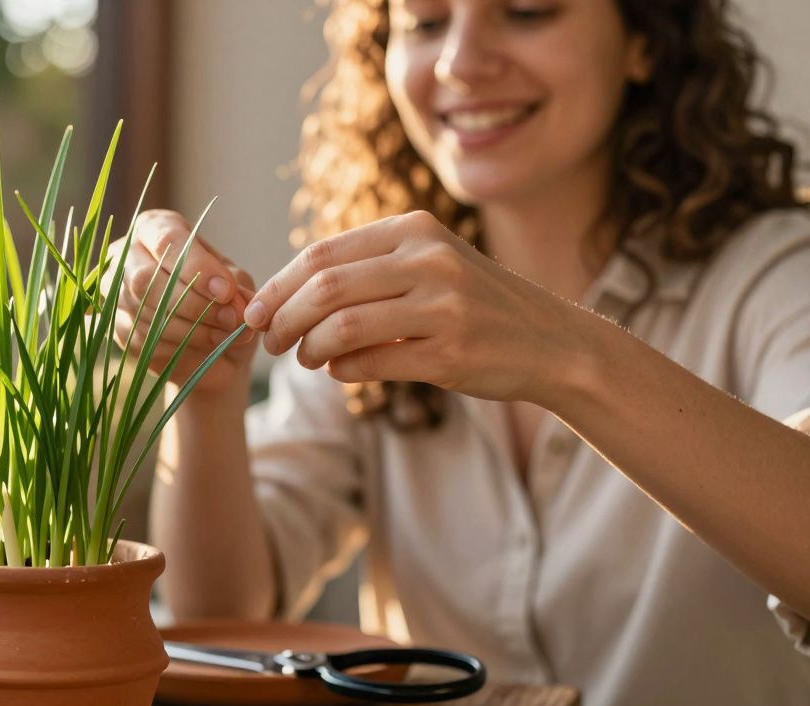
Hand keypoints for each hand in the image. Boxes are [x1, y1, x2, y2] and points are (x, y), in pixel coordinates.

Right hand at [111, 209, 257, 394]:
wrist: (212, 335)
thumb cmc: (220, 293)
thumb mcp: (235, 281)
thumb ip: (235, 286)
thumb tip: (234, 303)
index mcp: (154, 228)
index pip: (167, 241)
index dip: (197, 268)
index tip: (226, 292)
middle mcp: (126, 255)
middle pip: (146, 278)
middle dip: (193, 302)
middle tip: (229, 319)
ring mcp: (116, 293)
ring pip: (144, 312)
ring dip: (191, 328)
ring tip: (225, 335)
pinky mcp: (119, 328)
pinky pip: (144, 340)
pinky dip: (180, 347)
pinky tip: (206, 346)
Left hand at [242, 211, 599, 404]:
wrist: (553, 343)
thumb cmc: (477, 305)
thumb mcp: (431, 265)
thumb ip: (369, 270)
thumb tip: (288, 296)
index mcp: (415, 230)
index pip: (322, 254)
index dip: (278, 286)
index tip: (256, 311)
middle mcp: (429, 260)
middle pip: (324, 287)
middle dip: (282, 318)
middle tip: (267, 341)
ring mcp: (444, 306)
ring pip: (342, 326)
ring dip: (308, 348)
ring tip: (302, 359)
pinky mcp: (452, 352)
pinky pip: (372, 363)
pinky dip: (343, 370)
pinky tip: (339, 372)